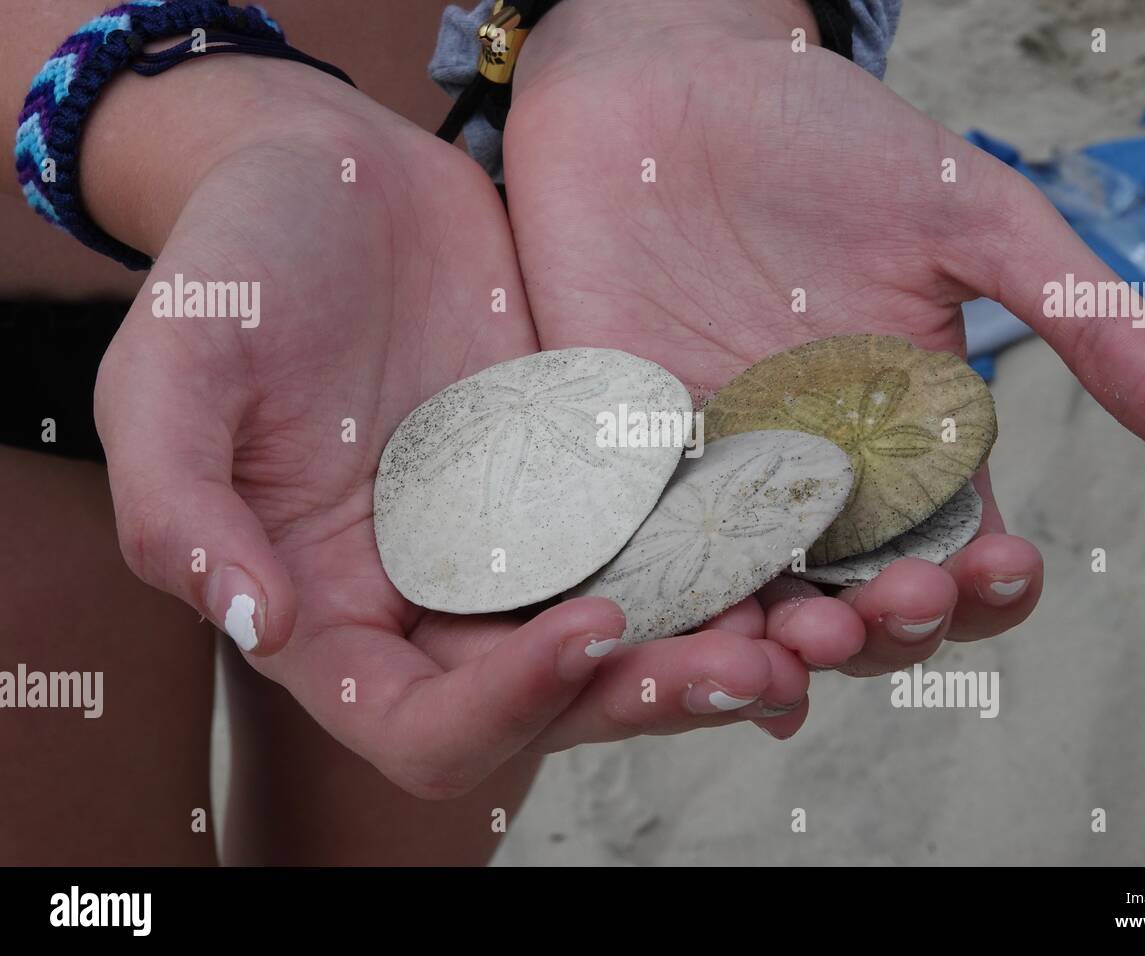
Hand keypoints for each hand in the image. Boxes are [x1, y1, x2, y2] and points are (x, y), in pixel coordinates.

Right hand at [91, 57, 805, 796]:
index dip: (503, 712)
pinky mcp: (585, 484)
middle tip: (752, 664)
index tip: (587, 628)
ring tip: (803, 630)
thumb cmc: (238, 266)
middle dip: (648, 698)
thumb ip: (180, 504)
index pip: (419, 729)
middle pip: (553, 708)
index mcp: (333, 613)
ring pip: (625, 644)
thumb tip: (252, 622)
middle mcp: (435, 603)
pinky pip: (661, 549)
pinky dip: (726, 569)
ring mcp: (520, 547)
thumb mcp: (171, 369)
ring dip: (709, 653)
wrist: (335, 178)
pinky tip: (797, 556)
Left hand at [503, 0, 1144, 675]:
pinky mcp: (623, 457)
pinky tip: (684, 638)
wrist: (668, 83)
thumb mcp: (968, 217)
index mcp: (906, 437)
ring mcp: (714, 473)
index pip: (957, 552)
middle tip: (881, 604)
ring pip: (752, 604)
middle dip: (882, 627)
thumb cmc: (821, 137)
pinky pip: (643, 557)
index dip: (984, 585)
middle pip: (858, 601)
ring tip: (790, 650)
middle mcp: (811, 474)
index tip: (994, 565)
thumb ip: (1078, 316)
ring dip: (776, 648)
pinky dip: (664, 612)